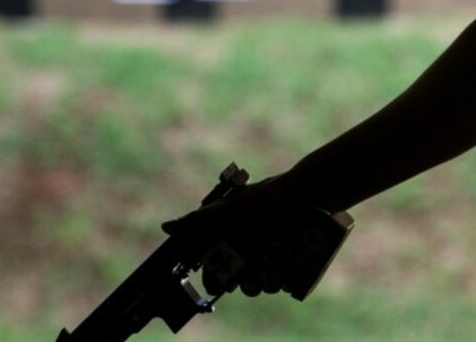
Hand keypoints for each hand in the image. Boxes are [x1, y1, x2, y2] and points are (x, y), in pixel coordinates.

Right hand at [162, 173, 304, 297]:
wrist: (310, 192)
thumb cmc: (268, 197)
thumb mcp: (230, 209)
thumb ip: (198, 221)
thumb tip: (166, 227)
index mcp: (232, 235)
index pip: (215, 264)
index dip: (213, 275)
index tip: (216, 280)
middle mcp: (250, 247)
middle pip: (236, 279)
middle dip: (239, 282)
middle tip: (246, 277)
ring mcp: (271, 256)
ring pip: (259, 284)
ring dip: (260, 284)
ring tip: (268, 273)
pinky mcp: (293, 261)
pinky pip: (282, 282)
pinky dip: (280, 281)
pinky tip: (282, 273)